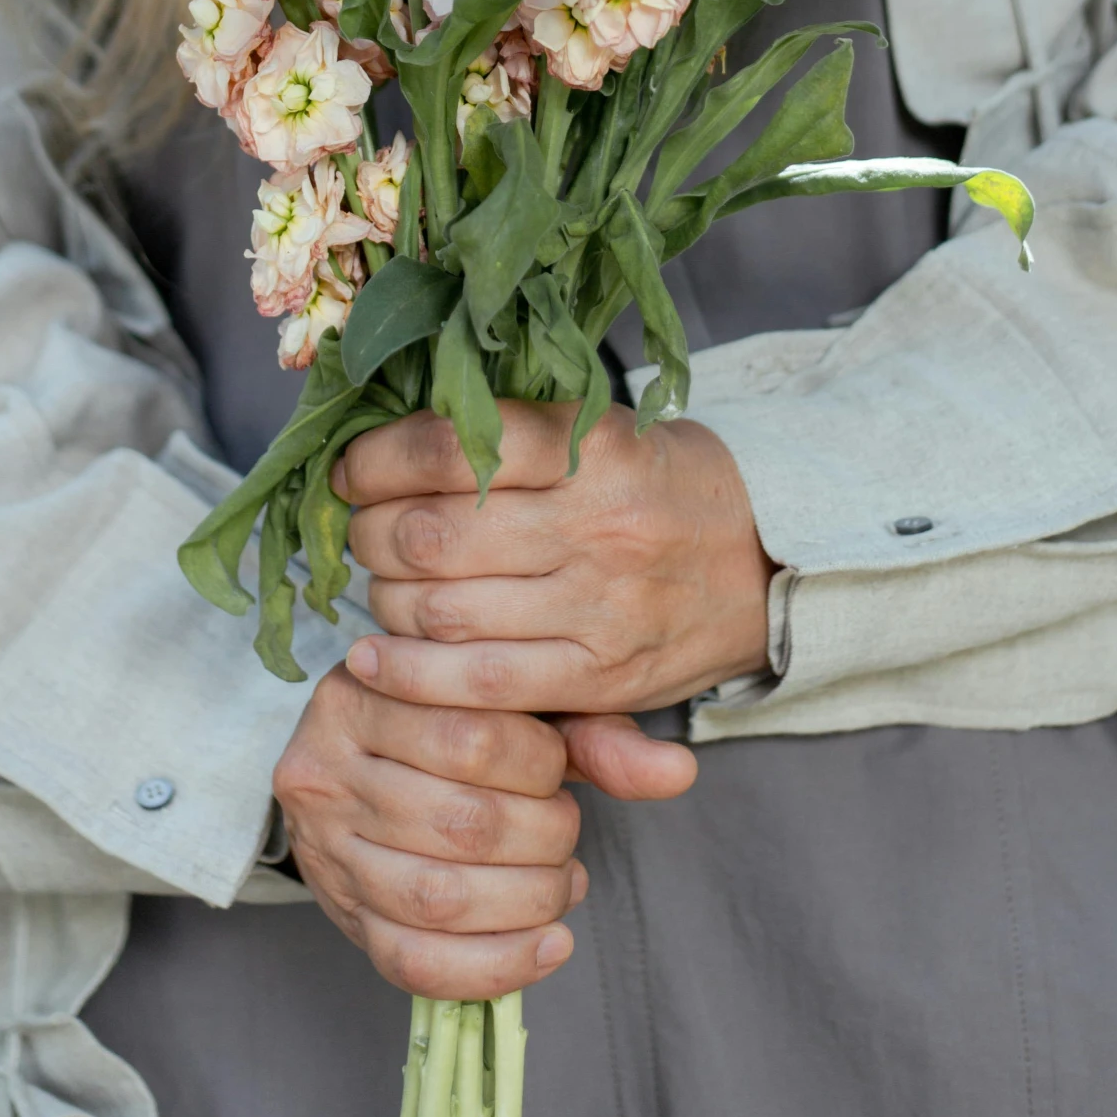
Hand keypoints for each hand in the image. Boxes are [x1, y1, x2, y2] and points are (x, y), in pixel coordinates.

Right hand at [273, 664, 592, 997]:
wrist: (362, 760)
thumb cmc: (447, 721)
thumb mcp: (509, 701)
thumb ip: (589, 732)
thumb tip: (678, 771)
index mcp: (362, 691)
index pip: (471, 735)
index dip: (540, 766)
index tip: (560, 769)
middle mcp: (325, 767)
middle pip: (460, 821)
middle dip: (543, 841)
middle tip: (567, 834)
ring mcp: (323, 847)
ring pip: (437, 896)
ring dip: (526, 902)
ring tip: (561, 885)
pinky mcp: (340, 916)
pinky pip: (413, 962)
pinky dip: (494, 966)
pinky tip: (548, 946)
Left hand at [336, 403, 772, 721]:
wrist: (764, 565)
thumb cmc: (660, 486)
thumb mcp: (604, 431)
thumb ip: (512, 436)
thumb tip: (390, 433)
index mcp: (593, 446)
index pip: (454, 447)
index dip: (378, 460)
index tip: (351, 468)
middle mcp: (598, 524)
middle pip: (432, 533)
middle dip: (371, 533)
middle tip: (361, 528)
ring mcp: (600, 607)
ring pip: (443, 610)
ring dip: (384, 599)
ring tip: (381, 584)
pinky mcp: (600, 677)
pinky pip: (480, 685)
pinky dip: (410, 674)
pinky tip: (374, 658)